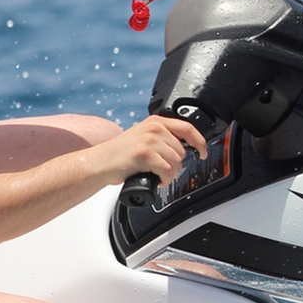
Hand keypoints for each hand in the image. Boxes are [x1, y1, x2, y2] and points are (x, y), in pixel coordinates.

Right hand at [91, 115, 206, 184]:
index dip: (200, 142)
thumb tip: (184, 149)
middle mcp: (154, 128)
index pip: (188, 128)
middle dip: (176, 166)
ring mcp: (149, 140)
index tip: (203, 152)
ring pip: (176, 162)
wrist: (100, 162)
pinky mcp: (144, 154)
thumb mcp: (143, 136)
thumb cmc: (120, 154)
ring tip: (157, 175)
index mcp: (156, 121)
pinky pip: (167, 171)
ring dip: (170, 174)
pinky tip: (155, 180)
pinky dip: (164, 179)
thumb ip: (162, 137)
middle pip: (182, 151)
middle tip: (163, 171)